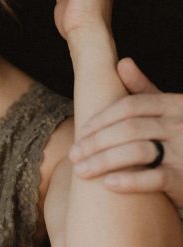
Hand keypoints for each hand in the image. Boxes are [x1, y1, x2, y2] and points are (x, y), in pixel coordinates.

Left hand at [69, 58, 182, 207]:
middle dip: (95, 142)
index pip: (130, 106)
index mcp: (175, 105)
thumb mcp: (168, 111)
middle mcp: (181, 125)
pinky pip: (155, 179)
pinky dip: (130, 181)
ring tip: (81, 171)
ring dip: (103, 161)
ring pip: (137, 151)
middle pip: (129, 128)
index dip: (101, 119)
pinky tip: (108, 184)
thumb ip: (145, 90)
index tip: (81, 132)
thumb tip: (122, 62)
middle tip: (74, 155)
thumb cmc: (181, 139)